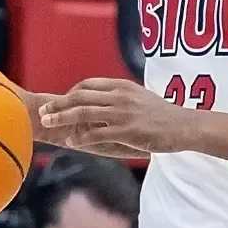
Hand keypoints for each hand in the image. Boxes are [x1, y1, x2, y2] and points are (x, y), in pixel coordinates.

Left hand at [36, 77, 194, 153]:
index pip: (87, 84)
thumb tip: (105, 103)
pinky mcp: (126, 131)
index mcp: (122, 86)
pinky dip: (80, 138)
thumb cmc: (164, 115)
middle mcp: (120, 96)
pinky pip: (96, 133)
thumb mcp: (141, 98)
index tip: (60, 102)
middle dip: (58, 104)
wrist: (184, 126)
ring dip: (62, 118)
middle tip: (43, 112)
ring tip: (48, 124)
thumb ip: (121, 98)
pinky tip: (71, 142)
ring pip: (83, 113)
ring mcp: (122, 113)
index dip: (70, 93)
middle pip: (80, 96)